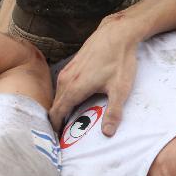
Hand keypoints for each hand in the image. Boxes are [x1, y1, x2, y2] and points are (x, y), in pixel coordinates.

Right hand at [49, 13, 138, 134]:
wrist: (116, 33)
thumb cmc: (119, 60)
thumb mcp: (120, 89)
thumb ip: (113, 112)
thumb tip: (107, 134)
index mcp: (74, 89)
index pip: (56, 114)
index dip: (55, 129)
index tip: (56, 142)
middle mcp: (66, 80)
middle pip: (55, 106)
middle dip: (57, 121)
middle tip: (63, 136)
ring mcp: (67, 71)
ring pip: (58, 95)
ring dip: (61, 108)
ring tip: (68, 122)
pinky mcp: (71, 65)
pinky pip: (63, 86)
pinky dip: (66, 97)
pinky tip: (76, 102)